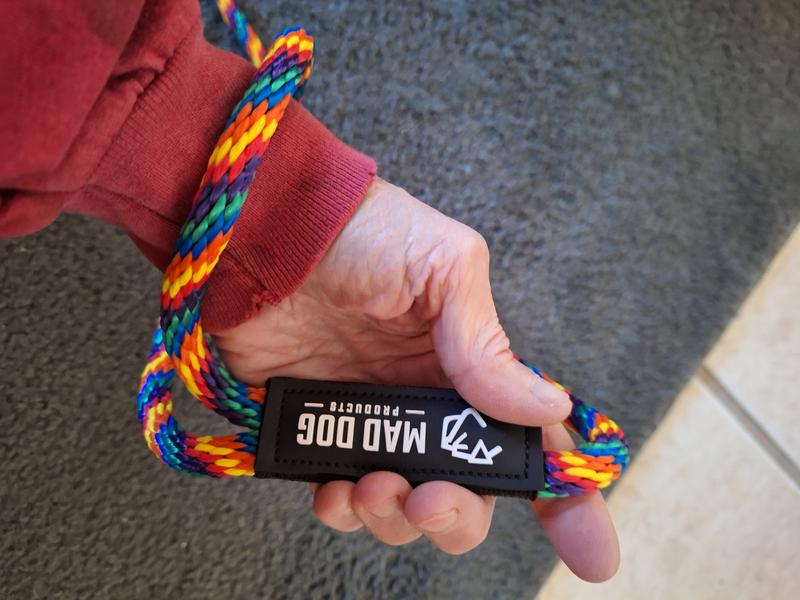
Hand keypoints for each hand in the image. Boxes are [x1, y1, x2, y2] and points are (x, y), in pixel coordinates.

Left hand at [215, 177, 618, 580]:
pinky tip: (335, 492)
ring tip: (374, 485)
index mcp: (466, 367)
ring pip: (402, 506)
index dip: (562, 497)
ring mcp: (367, 421)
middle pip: (464, 493)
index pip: (526, 441)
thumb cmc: (362, 232)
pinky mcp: (313, 429)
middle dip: (457, 515)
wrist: (267, 230)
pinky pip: (339, 496)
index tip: (591, 552)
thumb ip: (487, 345)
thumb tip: (549, 409)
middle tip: (432, 499)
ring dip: (396, 516)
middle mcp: (421, 403)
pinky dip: (344, 510)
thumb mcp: (443, 267)